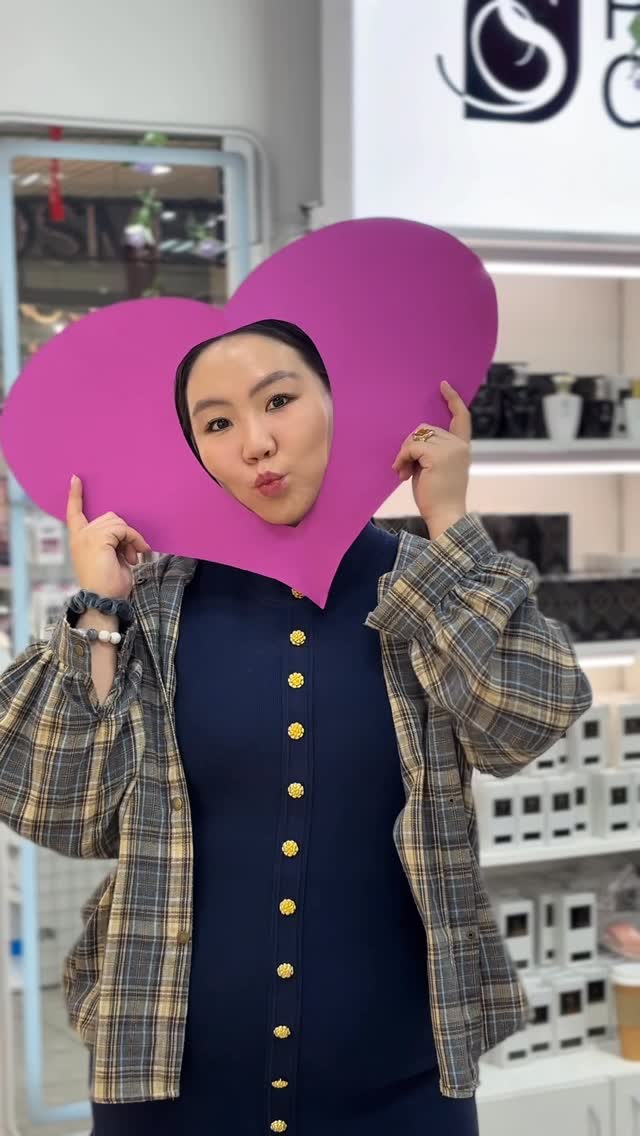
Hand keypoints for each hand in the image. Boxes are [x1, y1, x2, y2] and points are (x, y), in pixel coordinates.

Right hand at [66, 475, 150, 598]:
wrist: (103, 600)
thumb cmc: (109, 585)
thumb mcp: (110, 558)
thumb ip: (112, 541)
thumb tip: (126, 533)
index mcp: (79, 539)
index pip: (74, 513)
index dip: (75, 496)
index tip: (76, 479)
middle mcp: (80, 535)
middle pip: (110, 517)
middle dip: (125, 533)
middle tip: (133, 554)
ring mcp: (88, 535)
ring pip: (118, 522)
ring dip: (131, 538)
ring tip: (133, 557)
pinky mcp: (98, 538)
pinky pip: (123, 529)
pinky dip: (134, 540)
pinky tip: (134, 556)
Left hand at [392, 380, 470, 532]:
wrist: (445, 515)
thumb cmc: (437, 497)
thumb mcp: (436, 468)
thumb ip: (431, 451)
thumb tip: (412, 440)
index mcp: (462, 447)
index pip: (461, 417)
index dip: (453, 400)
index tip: (443, 385)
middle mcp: (458, 445)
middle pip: (425, 429)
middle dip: (410, 446)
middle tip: (403, 467)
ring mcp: (450, 448)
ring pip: (416, 436)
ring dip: (405, 453)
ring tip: (402, 471)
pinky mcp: (437, 455)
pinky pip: (411, 446)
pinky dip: (402, 458)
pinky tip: (400, 472)